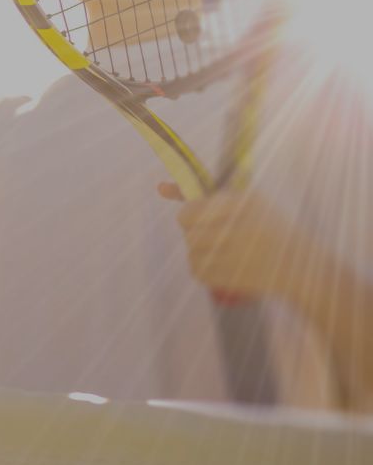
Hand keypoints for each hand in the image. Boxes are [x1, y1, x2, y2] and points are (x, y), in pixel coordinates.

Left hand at [158, 183, 314, 298]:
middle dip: (196, 235)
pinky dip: (205, 270)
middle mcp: (243, 226)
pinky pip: (198, 271)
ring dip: (200, 253)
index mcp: (245, 202)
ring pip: (191, 252)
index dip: (190, 217)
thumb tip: (161, 187)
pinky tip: (225, 266)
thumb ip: (201, 195)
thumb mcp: (244, 203)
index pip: (190, 212)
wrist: (303, 267)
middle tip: (216, 236)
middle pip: (188, 233)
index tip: (201, 220)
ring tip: (224, 252)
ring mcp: (240, 254)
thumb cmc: (268, 229)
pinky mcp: (236, 277)